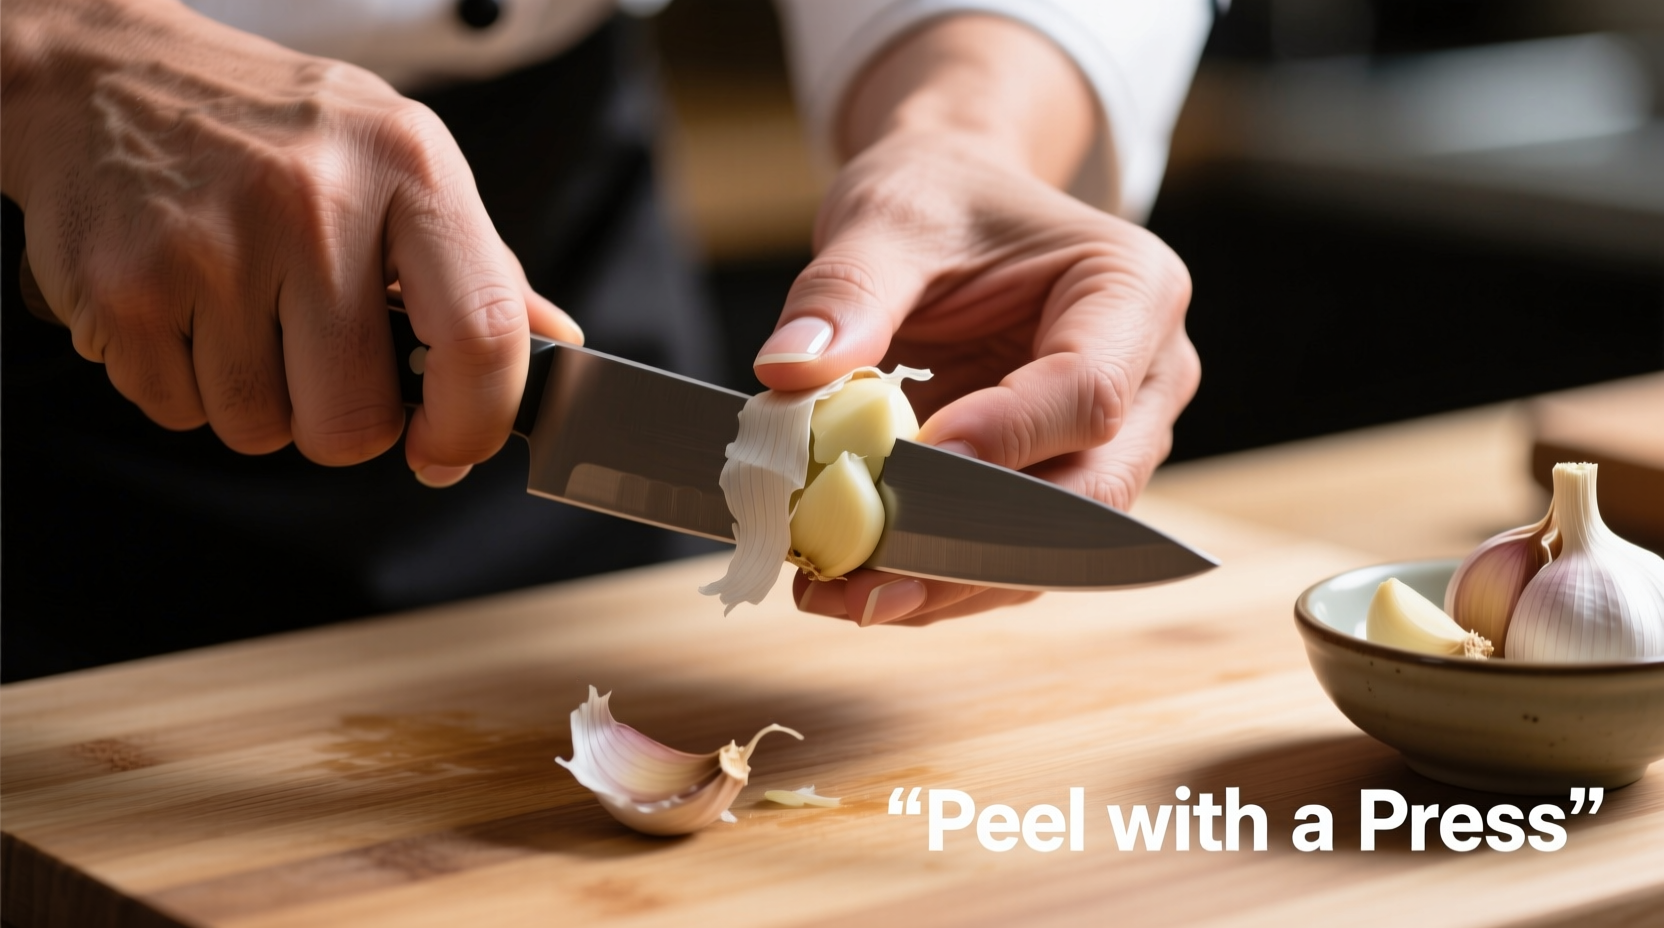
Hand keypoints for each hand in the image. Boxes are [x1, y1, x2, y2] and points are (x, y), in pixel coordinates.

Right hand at [0, 0, 580, 484]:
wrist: (102, 77)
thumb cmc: (274, 131)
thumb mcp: (398, 160)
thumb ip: (482, 267)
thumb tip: (556, 349)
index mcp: (409, 168)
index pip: (482, 336)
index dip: (473, 424)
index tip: (448, 447)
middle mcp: (314, 203)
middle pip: (355, 423)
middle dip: (342, 422)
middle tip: (319, 357)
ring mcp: (213, 248)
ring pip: (263, 430)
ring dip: (259, 401)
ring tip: (245, 311)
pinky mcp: (128, 290)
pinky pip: (182, 414)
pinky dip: (186, 385)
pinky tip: (188, 308)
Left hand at [756, 17, 1197, 625]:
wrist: (953, 207)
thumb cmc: (937, 198)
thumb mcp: (885, 216)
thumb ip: (845, 292)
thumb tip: (789, 372)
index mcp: (1132, 291)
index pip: (1086, 391)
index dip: (1002, 442)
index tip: (906, 469)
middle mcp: (1149, 377)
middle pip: (1089, 491)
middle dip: (975, 545)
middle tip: (865, 573)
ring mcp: (1118, 441)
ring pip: (1055, 547)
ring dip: (950, 582)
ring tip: (841, 594)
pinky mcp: (1065, 482)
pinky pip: (1016, 552)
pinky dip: (940, 577)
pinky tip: (858, 585)